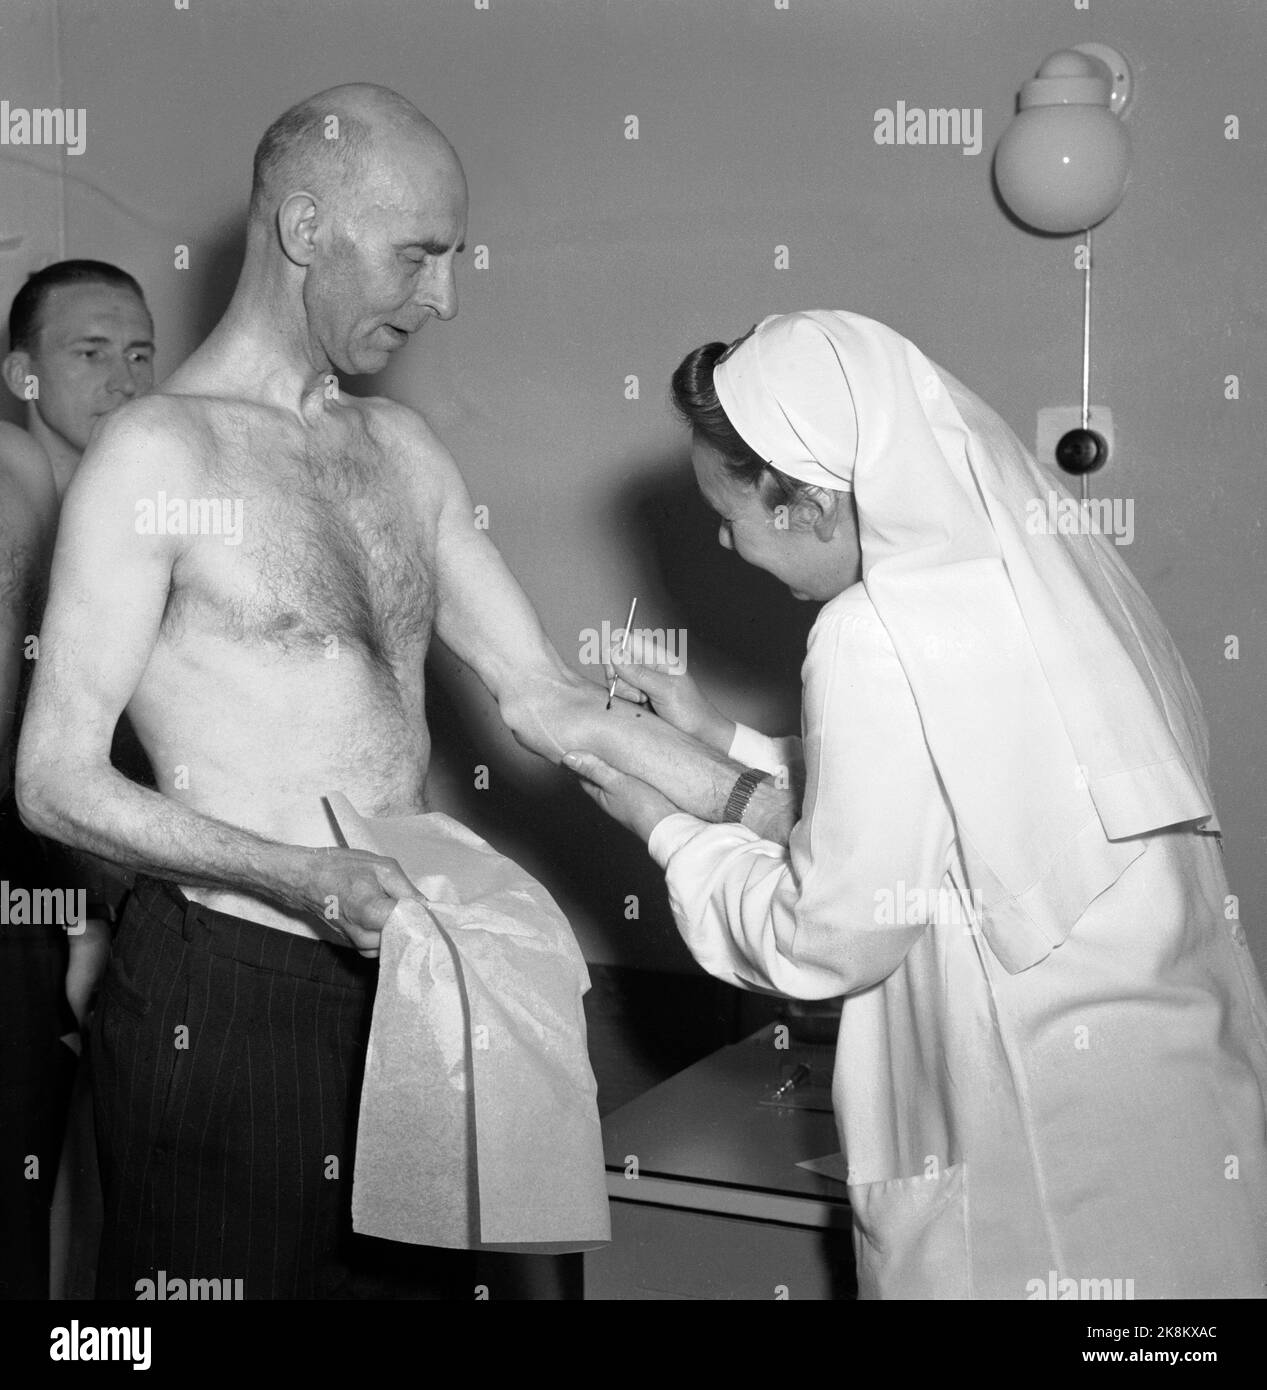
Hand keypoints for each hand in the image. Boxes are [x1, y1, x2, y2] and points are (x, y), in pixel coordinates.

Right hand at [301, 847, 424, 958]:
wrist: (307, 879)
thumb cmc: (343, 869)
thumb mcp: (382, 868)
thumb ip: (408, 890)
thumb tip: (427, 908)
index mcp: (372, 912)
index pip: (412, 924)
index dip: (423, 915)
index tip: (429, 908)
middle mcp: (364, 936)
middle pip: (404, 937)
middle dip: (411, 922)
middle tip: (410, 903)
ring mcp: (358, 945)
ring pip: (394, 944)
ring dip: (399, 928)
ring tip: (390, 906)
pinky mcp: (355, 947)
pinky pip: (381, 946)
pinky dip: (387, 934)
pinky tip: (382, 917)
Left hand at [563, 750, 680, 842]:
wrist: (671, 825)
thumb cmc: (643, 806)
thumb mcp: (616, 782)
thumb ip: (594, 769)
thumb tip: (567, 758)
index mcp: (601, 795)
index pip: (583, 774)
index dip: (578, 758)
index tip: (575, 741)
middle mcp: (613, 797)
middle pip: (599, 774)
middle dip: (597, 758)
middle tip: (593, 736)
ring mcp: (629, 797)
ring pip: (617, 776)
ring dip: (616, 762)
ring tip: (614, 742)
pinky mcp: (646, 795)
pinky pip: (633, 778)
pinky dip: (631, 767)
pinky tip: (637, 759)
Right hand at [605, 634, 732, 752]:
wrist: (700, 735)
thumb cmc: (691, 710)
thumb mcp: (665, 690)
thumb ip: (638, 673)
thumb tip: (614, 654)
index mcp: (657, 656)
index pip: (626, 641)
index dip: (614, 652)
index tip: (615, 671)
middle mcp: (647, 666)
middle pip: (615, 661)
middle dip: (619, 678)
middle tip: (637, 694)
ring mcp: (641, 682)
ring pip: (615, 680)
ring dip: (624, 693)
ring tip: (644, 702)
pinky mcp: (636, 698)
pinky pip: (619, 695)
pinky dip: (625, 703)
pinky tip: (641, 708)